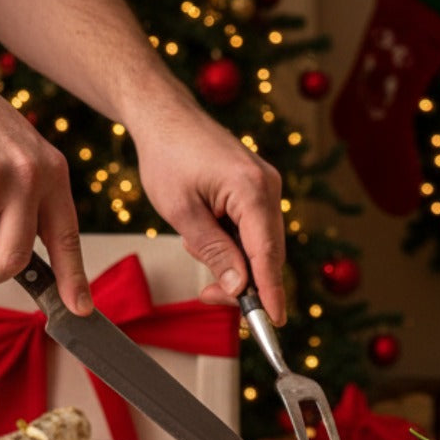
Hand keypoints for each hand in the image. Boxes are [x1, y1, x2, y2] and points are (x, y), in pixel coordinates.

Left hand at [131, 93, 285, 323]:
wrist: (165, 117)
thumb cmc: (168, 155)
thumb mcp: (182, 212)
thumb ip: (213, 251)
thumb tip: (239, 287)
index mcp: (251, 190)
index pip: (267, 254)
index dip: (270, 293)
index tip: (274, 323)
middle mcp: (268, 186)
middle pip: (268, 254)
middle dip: (241, 281)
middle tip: (206, 295)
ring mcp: (266, 185)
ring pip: (260, 244)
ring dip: (233, 259)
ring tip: (195, 242)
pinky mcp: (258, 187)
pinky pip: (254, 228)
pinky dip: (233, 241)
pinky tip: (206, 230)